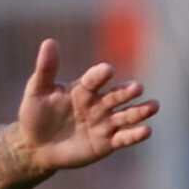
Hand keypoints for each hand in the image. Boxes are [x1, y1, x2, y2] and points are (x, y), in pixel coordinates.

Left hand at [16, 38, 156, 172]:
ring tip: (153, 106)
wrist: (35, 146)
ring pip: (126, 115)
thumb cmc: (35, 115)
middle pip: (116, 96)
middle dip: (126, 92)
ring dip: (140, 111)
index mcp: (83, 89)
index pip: (94, 80)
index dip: (99, 75)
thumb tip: (49, 41)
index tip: (106, 70)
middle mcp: (98, 104)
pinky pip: (124, 138)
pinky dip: (135, 135)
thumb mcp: (37, 92)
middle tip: (137, 87)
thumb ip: (46, 69)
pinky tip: (146, 131)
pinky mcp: (107, 143)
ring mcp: (104, 123)